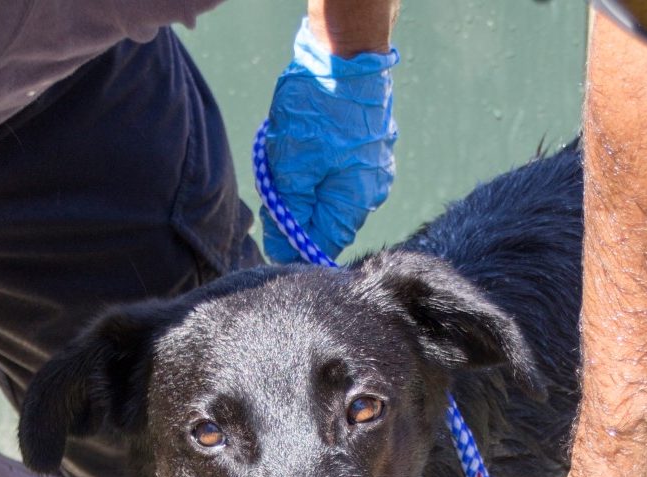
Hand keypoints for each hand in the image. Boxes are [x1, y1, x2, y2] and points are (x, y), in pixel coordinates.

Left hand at [262, 17, 397, 262]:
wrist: (346, 53)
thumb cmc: (318, 110)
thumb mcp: (291, 168)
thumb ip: (287, 214)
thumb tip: (281, 252)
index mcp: (353, 204)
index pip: (320, 245)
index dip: (291, 239)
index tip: (271, 219)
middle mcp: (371, 192)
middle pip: (325, 219)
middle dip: (297, 205)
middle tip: (276, 177)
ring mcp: (375, 167)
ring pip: (331, 192)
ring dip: (306, 181)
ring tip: (292, 151)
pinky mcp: (372, 146)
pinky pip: (341, 169)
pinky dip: (319, 163)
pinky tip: (309, 139)